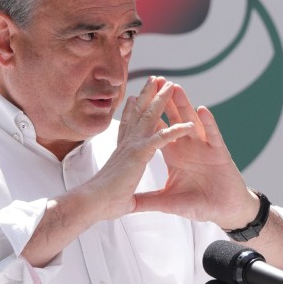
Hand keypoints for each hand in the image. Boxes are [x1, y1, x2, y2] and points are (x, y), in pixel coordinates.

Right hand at [78, 77, 196, 221]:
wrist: (94, 203)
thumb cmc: (103, 201)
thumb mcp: (119, 192)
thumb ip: (125, 193)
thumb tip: (126, 202)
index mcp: (121, 150)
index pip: (127, 126)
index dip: (130, 111)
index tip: (134, 99)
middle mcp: (126, 143)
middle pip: (139, 113)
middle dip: (148, 95)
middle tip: (155, 80)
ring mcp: (133, 146)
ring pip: (150, 117)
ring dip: (161, 101)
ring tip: (170, 85)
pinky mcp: (140, 153)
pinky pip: (162, 138)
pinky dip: (176, 130)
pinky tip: (188, 124)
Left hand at [133, 81, 258, 228]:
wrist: (224, 210)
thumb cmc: (199, 205)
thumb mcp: (169, 202)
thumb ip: (149, 201)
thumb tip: (127, 204)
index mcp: (174, 155)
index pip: (158, 131)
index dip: (147, 116)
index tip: (136, 99)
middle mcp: (188, 147)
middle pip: (173, 119)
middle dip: (164, 101)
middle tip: (154, 81)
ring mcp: (204, 147)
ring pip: (191, 121)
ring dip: (184, 105)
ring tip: (175, 88)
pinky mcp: (219, 153)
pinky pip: (212, 135)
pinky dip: (208, 122)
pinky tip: (202, 109)